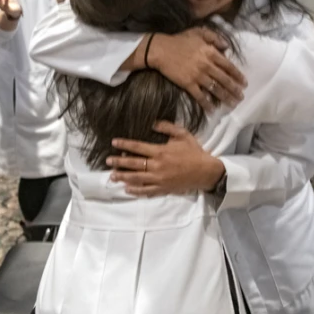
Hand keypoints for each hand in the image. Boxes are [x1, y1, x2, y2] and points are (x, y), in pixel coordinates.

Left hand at [107, 121, 225, 196]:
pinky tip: (127, 189)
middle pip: (133, 164)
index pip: (138, 147)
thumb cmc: (194, 152)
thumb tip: (152, 122)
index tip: (114, 142)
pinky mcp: (163, 189)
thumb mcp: (182, 134)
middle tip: (108, 161)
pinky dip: (136, 191)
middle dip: (119, 162)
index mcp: (160, 151)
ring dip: (123, 177)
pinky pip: (146, 191)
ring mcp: (159, 179)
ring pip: (137, 178)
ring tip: (112, 176)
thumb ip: (167, 127)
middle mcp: (157, 166)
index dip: (124, 144)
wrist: (206, 171)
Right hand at [147, 28, 246, 111]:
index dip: (238, 75)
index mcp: (211, 53)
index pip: (228, 66)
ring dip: (225, 98)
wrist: (161, 50)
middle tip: (241, 97)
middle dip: (234, 90)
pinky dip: (207, 104)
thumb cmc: (180, 40)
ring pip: (215, 89)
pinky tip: (212, 110)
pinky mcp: (188, 84)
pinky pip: (200, 96)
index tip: (244, 83)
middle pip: (225, 80)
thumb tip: (227, 46)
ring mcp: (198, 76)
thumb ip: (214, 38)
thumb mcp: (199, 32)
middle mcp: (207, 65)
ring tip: (232, 104)